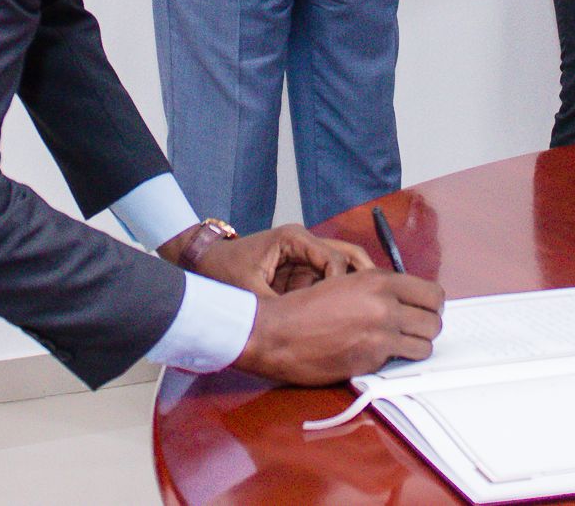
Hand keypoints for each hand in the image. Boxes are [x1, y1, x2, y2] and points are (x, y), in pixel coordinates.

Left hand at [167, 223, 372, 297]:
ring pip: (344, 265)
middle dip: (362, 282)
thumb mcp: (249, 295)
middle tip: (371, 310)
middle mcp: (305, 242)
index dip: (342, 286)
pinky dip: (338, 294)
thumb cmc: (223, 272)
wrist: (204, 261)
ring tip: (363, 314)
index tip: (342, 311)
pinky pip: (328, 278)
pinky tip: (345, 316)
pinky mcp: (302, 268)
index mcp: (294, 240)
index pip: (334, 259)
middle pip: (349, 255)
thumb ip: (277, 311)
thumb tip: (300, 334)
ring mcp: (306, 254)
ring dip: (352, 288)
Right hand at [233, 270, 444, 384]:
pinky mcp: (371, 360)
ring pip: (426, 345)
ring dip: (416, 346)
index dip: (431, 304)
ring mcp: (380, 335)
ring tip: (399, 344)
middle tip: (412, 330)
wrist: (276, 331)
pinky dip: (395, 360)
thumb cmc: (303, 307)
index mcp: (379, 280)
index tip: (423, 309)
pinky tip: (377, 353)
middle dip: (426, 327)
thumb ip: (377, 288)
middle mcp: (385, 305)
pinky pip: (401, 361)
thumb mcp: (344, 281)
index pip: (433, 293)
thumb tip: (404, 298)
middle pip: (435, 320)